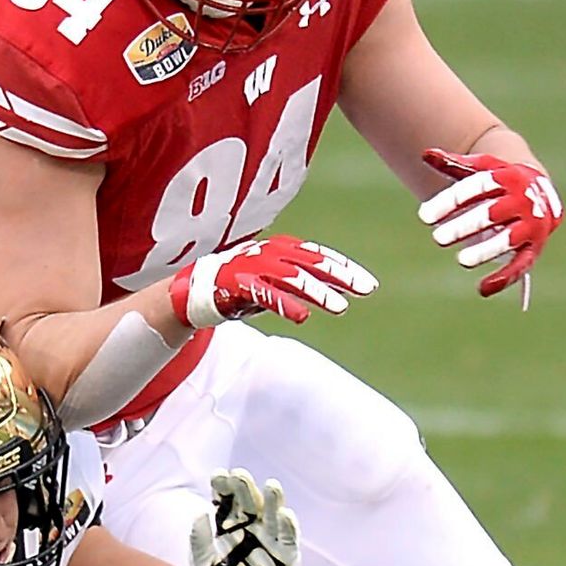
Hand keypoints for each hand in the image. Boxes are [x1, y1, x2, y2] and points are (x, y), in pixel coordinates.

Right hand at [168, 236, 377, 328]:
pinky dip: (284, 304)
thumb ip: (302, 280)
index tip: (367, 283)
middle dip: (341, 276)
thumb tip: (340, 287)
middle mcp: (270, 253)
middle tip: (366, 290)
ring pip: (293, 279)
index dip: (344, 268)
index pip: (319, 255)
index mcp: (281, 249)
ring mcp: (253, 267)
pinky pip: (265, 295)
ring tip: (341, 308)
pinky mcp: (238, 284)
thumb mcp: (276, 279)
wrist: (197, 288)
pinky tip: (303, 316)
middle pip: (313, 263)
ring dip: (318, 292)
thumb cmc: (241, 283)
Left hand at [189, 471, 334, 565]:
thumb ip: (199, 542)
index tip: (218, 475)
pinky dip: (289, 529)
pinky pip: (289, 543)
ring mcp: (271, 545)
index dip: (224, 488)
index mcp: (231, 529)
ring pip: (273, 518)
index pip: (227, 503)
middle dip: (246, 490)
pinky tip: (286, 515)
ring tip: (271, 486)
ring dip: (273, 502)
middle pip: (250, 505)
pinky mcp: (286, 562)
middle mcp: (252, 532)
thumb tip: (200, 514)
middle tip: (239, 475)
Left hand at [417, 149, 563, 298]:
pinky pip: (520, 265)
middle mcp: (522, 201)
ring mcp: (530, 225)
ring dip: (486, 250)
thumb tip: (425, 155)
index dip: (449, 202)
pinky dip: (504, 278)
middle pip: (491, 214)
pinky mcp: (533, 248)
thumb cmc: (500, 180)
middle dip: (465, 226)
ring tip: (462, 260)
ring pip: (507, 239)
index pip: (476, 188)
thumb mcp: (480, 169)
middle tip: (438, 238)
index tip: (423, 216)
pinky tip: (483, 289)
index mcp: (507, 177)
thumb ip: (453, 164)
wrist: (539, 190)